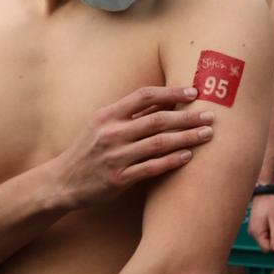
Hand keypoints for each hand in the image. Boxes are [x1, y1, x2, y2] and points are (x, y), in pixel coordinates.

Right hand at [48, 86, 212, 210]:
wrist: (62, 182)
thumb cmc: (89, 149)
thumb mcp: (102, 125)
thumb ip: (131, 113)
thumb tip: (166, 99)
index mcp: (107, 115)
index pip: (144, 96)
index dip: (171, 92)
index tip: (194, 91)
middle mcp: (111, 133)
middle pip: (157, 120)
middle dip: (187, 116)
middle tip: (211, 115)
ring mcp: (115, 156)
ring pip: (158, 143)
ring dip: (187, 137)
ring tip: (207, 134)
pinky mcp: (118, 179)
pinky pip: (151, 167)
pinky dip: (172, 160)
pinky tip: (189, 156)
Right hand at [246, 192, 273, 251]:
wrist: (264, 191)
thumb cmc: (269, 203)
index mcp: (256, 233)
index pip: (266, 249)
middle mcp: (253, 233)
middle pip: (266, 244)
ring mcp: (254, 229)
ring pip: (267, 239)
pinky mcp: (257, 225)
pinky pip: (266, 233)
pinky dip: (271, 230)